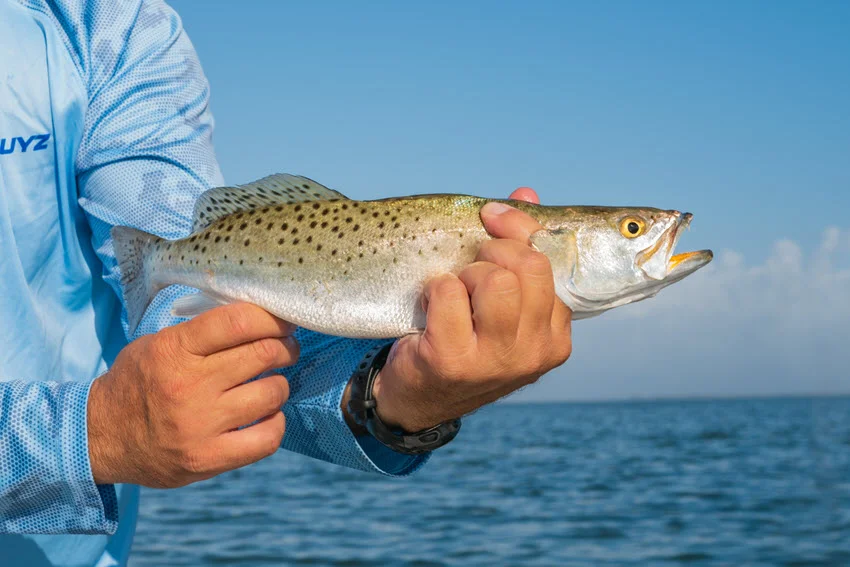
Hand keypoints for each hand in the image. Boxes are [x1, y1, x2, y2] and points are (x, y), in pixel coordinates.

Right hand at [87, 303, 297, 487]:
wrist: (99, 437)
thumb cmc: (138, 382)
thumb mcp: (159, 344)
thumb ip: (203, 332)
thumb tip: (260, 320)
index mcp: (175, 349)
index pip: (239, 322)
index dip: (272, 319)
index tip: (283, 323)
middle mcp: (189, 386)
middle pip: (264, 354)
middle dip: (286, 348)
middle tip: (286, 349)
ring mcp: (200, 425)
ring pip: (272, 393)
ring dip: (280, 385)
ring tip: (271, 383)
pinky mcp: (208, 459)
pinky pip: (267, 438)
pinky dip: (276, 423)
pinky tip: (266, 415)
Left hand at [362, 188, 572, 432]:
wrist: (416, 398)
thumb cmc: (464, 342)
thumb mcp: (501, 306)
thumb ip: (518, 251)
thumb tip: (525, 196)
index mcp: (555, 337)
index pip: (550, 262)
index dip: (519, 231)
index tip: (492, 219)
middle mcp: (534, 353)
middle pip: (528, 267)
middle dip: (492, 253)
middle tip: (470, 268)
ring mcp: (496, 360)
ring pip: (495, 280)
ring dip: (465, 275)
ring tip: (455, 293)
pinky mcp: (453, 360)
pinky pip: (449, 291)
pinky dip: (434, 289)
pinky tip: (430, 309)